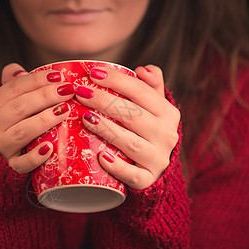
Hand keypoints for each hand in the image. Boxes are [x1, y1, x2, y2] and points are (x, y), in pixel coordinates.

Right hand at [0, 63, 74, 173]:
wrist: (1, 162)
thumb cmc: (13, 125)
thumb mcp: (9, 103)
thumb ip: (13, 85)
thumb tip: (18, 69)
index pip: (14, 87)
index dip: (37, 79)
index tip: (59, 75)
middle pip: (20, 107)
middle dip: (46, 96)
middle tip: (68, 90)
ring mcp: (0, 147)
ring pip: (22, 132)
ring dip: (45, 120)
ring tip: (66, 111)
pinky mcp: (10, 167)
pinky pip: (22, 163)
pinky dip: (36, 156)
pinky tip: (50, 148)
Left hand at [75, 65, 179, 189]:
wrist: (152, 167)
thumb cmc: (144, 131)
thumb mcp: (152, 107)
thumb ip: (149, 86)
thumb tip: (142, 69)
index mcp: (168, 113)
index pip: (141, 92)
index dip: (117, 80)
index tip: (92, 73)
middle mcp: (167, 135)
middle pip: (133, 115)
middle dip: (104, 101)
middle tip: (80, 93)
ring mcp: (158, 159)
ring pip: (131, 143)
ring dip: (107, 129)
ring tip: (85, 118)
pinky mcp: (147, 179)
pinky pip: (132, 174)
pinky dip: (117, 166)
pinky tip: (100, 156)